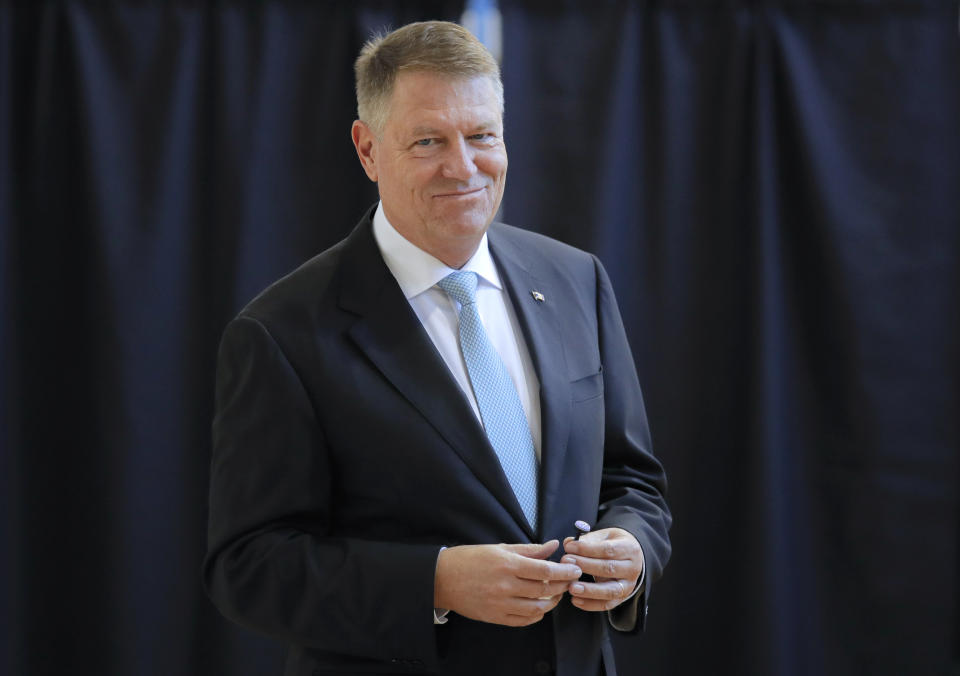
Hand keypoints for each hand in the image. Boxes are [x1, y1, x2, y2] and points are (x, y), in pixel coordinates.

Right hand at [434, 540, 582, 626]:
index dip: (564, 571)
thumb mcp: (500, 548)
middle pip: (544, 589)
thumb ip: (529, 549)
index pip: (545, 570)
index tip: (575, 569)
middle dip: (562, 585)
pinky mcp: (495, 617)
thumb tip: (552, 545)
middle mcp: (505, 586)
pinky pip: (523, 620)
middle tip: (571, 580)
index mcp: (507, 564)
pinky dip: (536, 615)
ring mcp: (500, 604)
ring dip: (552, 602)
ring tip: (557, 594)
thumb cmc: (470, 559)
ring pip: (537, 608)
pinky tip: (540, 606)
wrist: (443, 579)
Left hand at [561, 527, 643, 611]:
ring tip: (571, 587)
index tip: (569, 547)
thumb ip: (587, 539)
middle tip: (566, 562)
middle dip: (585, 566)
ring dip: (589, 590)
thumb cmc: (613, 544)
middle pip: (608, 568)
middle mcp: (632, 568)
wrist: (629, 558)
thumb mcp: (604, 536)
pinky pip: (607, 604)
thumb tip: (568, 544)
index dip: (587, 549)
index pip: (608, 549)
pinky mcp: (622, 598)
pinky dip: (590, 604)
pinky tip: (575, 600)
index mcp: (630, 548)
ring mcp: (628, 585)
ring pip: (610, 590)